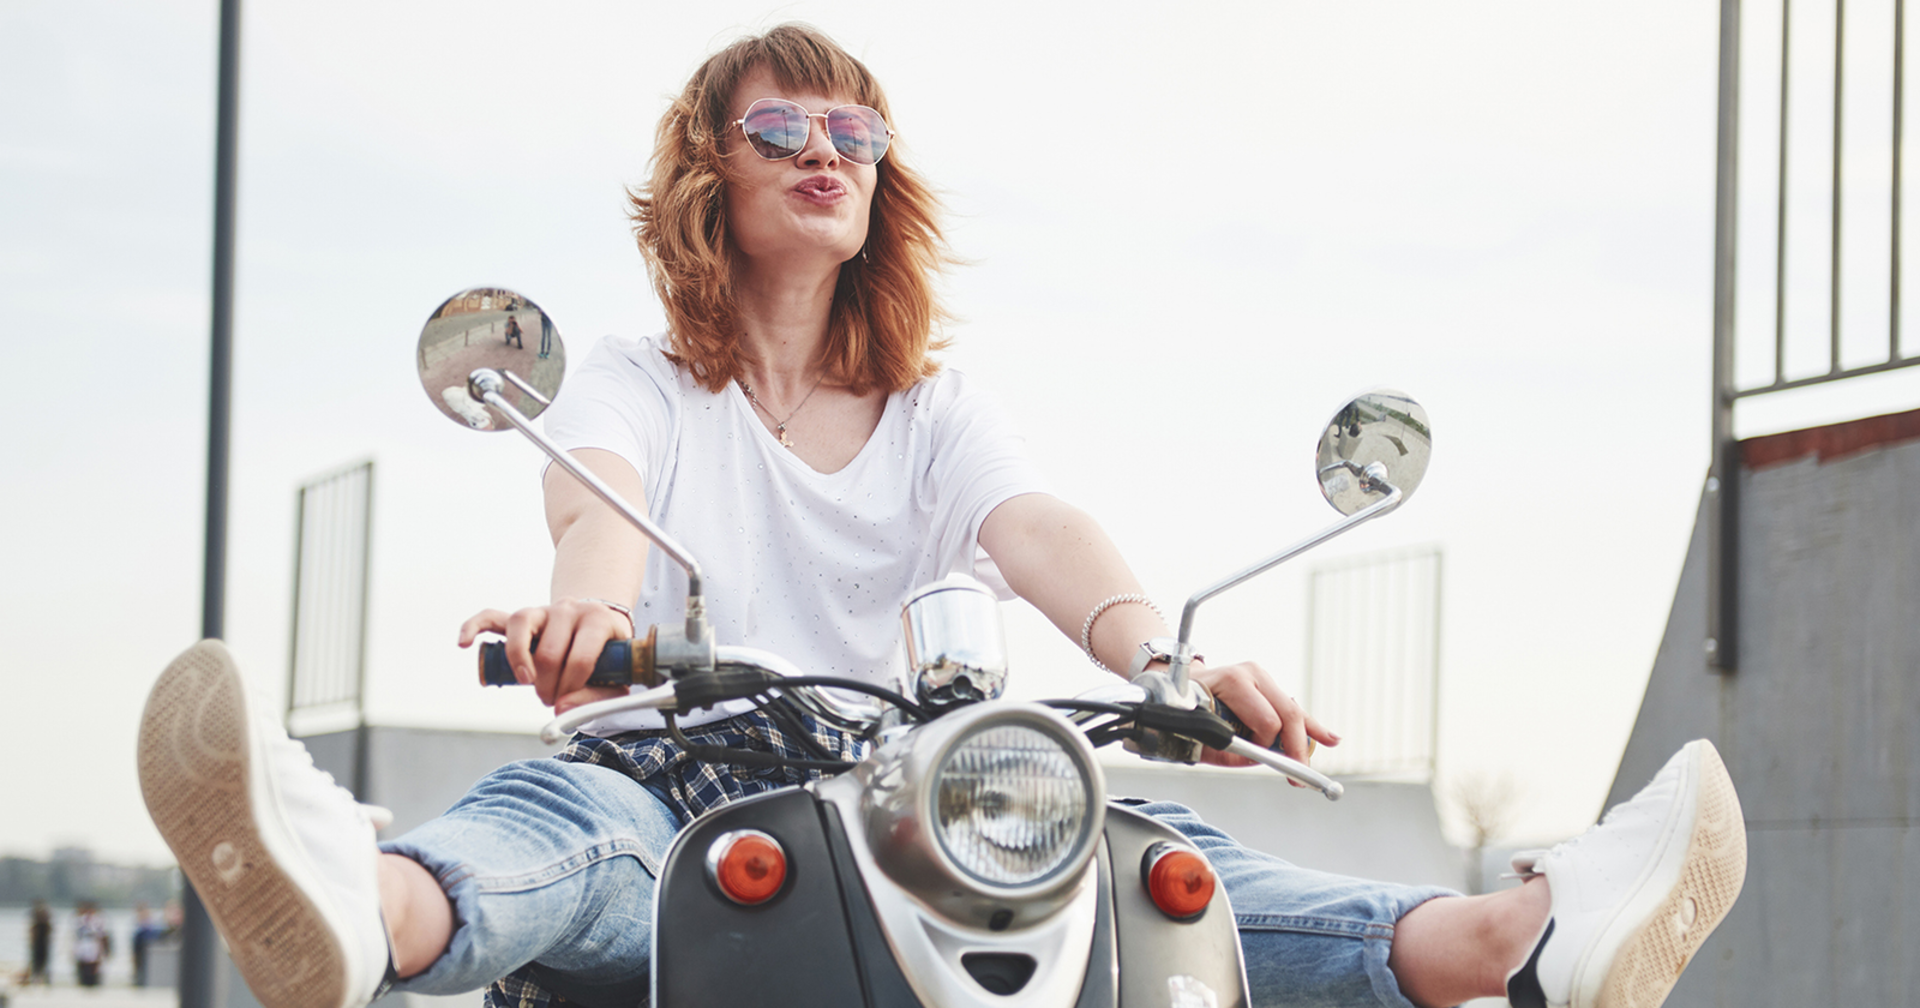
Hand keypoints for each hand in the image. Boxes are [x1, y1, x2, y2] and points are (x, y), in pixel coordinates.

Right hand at [457, 598, 634, 713]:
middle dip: (548, 684)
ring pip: (521, 624)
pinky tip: (464, 643)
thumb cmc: (608, 659)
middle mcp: (569, 609)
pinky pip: (492, 617)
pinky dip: (474, 627)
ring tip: (525, 681)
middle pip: (550, 649)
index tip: (567, 701)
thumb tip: (562, 710)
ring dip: (519, 658)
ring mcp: (543, 610)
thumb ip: (596, 698)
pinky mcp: (523, 617)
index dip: (571, 687)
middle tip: (550, 698)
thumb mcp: (616, 679)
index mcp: (598, 621)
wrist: (600, 627)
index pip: (581, 657)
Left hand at [1189, 659, 1339, 771]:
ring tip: (1329, 745)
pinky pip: (1290, 709)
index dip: (1267, 744)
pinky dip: (1308, 725)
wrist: (1177, 686)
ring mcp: (1261, 678)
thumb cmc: (1183, 709)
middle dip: (1297, 746)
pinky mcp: (1266, 687)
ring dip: (1307, 735)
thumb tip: (1258, 758)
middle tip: (1301, 774)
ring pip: (1293, 711)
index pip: (1266, 720)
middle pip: (1288, 714)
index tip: (1262, 759)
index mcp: (1233, 680)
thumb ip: (1225, 747)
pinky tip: (1329, 737)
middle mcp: (1251, 673)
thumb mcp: (1196, 731)